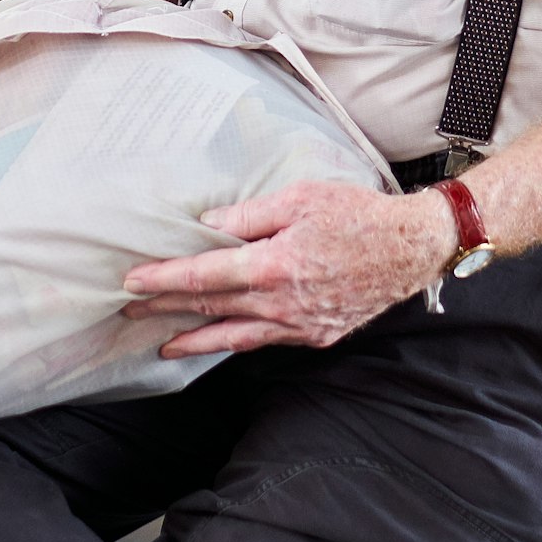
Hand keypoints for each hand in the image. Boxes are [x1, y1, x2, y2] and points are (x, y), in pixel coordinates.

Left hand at [121, 180, 456, 356]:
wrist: (409, 249)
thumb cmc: (357, 214)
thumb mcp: (300, 198)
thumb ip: (250, 214)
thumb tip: (209, 225)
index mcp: (274, 265)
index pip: (205, 275)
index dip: (165, 280)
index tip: (133, 282)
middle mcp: (281, 304)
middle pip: (212, 309)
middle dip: (167, 310)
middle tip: (131, 311)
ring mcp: (299, 326)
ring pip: (234, 337)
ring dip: (195, 340)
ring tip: (164, 343)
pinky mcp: (315, 336)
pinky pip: (266, 341)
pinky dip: (236, 342)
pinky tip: (221, 339)